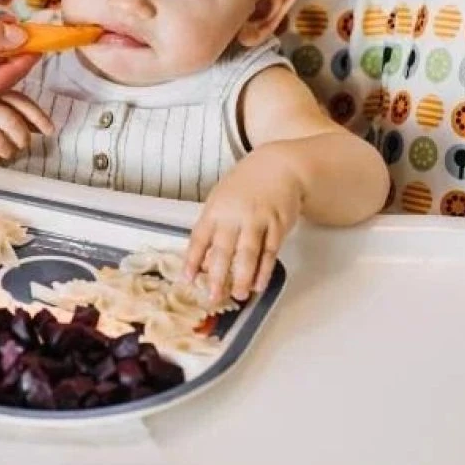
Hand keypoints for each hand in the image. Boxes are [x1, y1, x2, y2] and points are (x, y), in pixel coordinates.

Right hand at [0, 93, 53, 163]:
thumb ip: (11, 108)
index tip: (49, 131)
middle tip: (21, 145)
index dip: (38, 117)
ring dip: (8, 151)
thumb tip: (41, 128)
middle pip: (12, 123)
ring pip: (0, 142)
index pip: (20, 101)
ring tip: (6, 152)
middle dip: (22, 138)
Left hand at [184, 151, 304, 301]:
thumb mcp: (221, 198)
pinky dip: (264, 270)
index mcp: (215, 210)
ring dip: (242, 277)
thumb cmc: (246, 185)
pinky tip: (259, 284)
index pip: (199, 238)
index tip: (186, 280)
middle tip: (213, 297)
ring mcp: (257, 220)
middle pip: (223, 250)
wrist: (278, 166)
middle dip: (217, 277)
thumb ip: (213, 226)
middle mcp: (234, 216)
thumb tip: (204, 259)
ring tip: (237, 295)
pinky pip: (270, 252)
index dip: (192, 260)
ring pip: (248, 254)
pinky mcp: (277, 225)